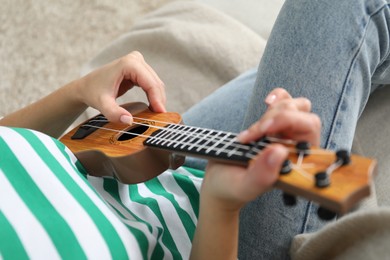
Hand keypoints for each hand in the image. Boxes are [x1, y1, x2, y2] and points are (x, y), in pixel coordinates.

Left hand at [76, 51, 165, 123]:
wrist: (86, 86)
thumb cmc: (93, 92)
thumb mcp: (102, 104)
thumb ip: (114, 113)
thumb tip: (128, 121)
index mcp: (128, 64)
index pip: (150, 83)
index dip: (157, 99)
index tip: (161, 114)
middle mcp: (135, 59)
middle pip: (155, 82)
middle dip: (159, 100)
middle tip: (161, 117)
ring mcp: (138, 62)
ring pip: (156, 83)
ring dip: (158, 99)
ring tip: (157, 114)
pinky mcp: (139, 69)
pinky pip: (152, 83)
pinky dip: (154, 96)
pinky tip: (152, 107)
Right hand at [202, 88, 321, 211]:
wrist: (220, 181)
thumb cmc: (231, 187)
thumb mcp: (243, 187)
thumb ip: (262, 175)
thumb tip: (279, 151)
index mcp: (296, 163)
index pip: (308, 130)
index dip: (287, 122)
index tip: (260, 131)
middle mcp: (295, 147)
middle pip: (303, 114)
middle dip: (276, 118)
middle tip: (251, 136)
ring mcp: (286, 134)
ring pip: (294, 105)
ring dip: (271, 111)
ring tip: (250, 133)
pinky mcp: (273, 123)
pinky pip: (284, 100)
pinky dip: (277, 96)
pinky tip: (267, 102)